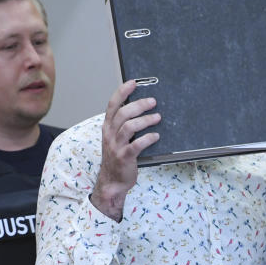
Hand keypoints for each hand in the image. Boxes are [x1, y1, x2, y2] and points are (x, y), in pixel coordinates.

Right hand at [91, 80, 160, 220]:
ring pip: (129, 127)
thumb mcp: (117, 138)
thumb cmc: (118, 157)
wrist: (112, 181)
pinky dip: (147, 139)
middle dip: (139, 105)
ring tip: (157, 118)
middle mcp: (110, 134)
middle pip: (122, 113)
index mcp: (108, 127)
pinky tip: (156, 136)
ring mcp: (116, 146)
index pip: (112, 105)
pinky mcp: (125, 157)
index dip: (122, 92)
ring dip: (145, 120)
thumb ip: (125, 124)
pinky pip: (136, 145)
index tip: (133, 83)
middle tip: (153, 101)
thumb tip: (143, 109)